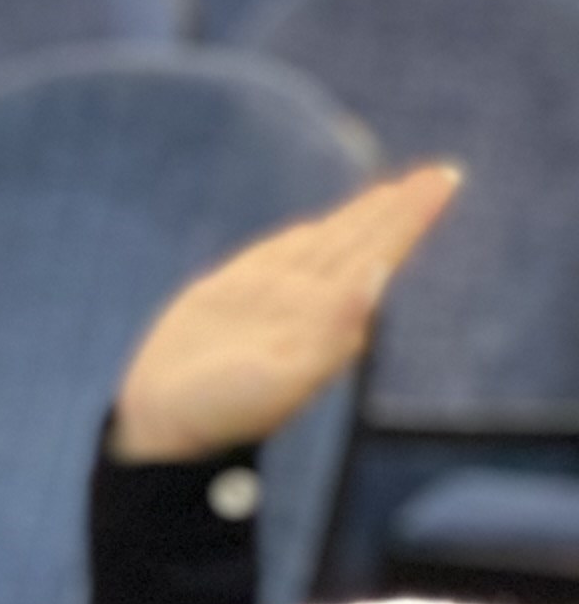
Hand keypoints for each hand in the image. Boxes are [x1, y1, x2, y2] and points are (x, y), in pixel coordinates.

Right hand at [111, 164, 460, 464]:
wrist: (161, 427)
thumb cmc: (221, 411)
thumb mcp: (282, 377)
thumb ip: (334, 327)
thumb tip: (379, 273)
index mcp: (328, 319)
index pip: (378, 254)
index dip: (409, 218)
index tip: (443, 182)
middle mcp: (307, 304)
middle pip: (361, 242)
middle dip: (397, 209)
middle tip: (439, 177)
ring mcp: (271, 297)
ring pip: (326, 244)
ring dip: (360, 217)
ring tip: (393, 194)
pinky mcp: (231, 294)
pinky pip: (279, 254)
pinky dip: (306, 237)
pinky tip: (323, 228)